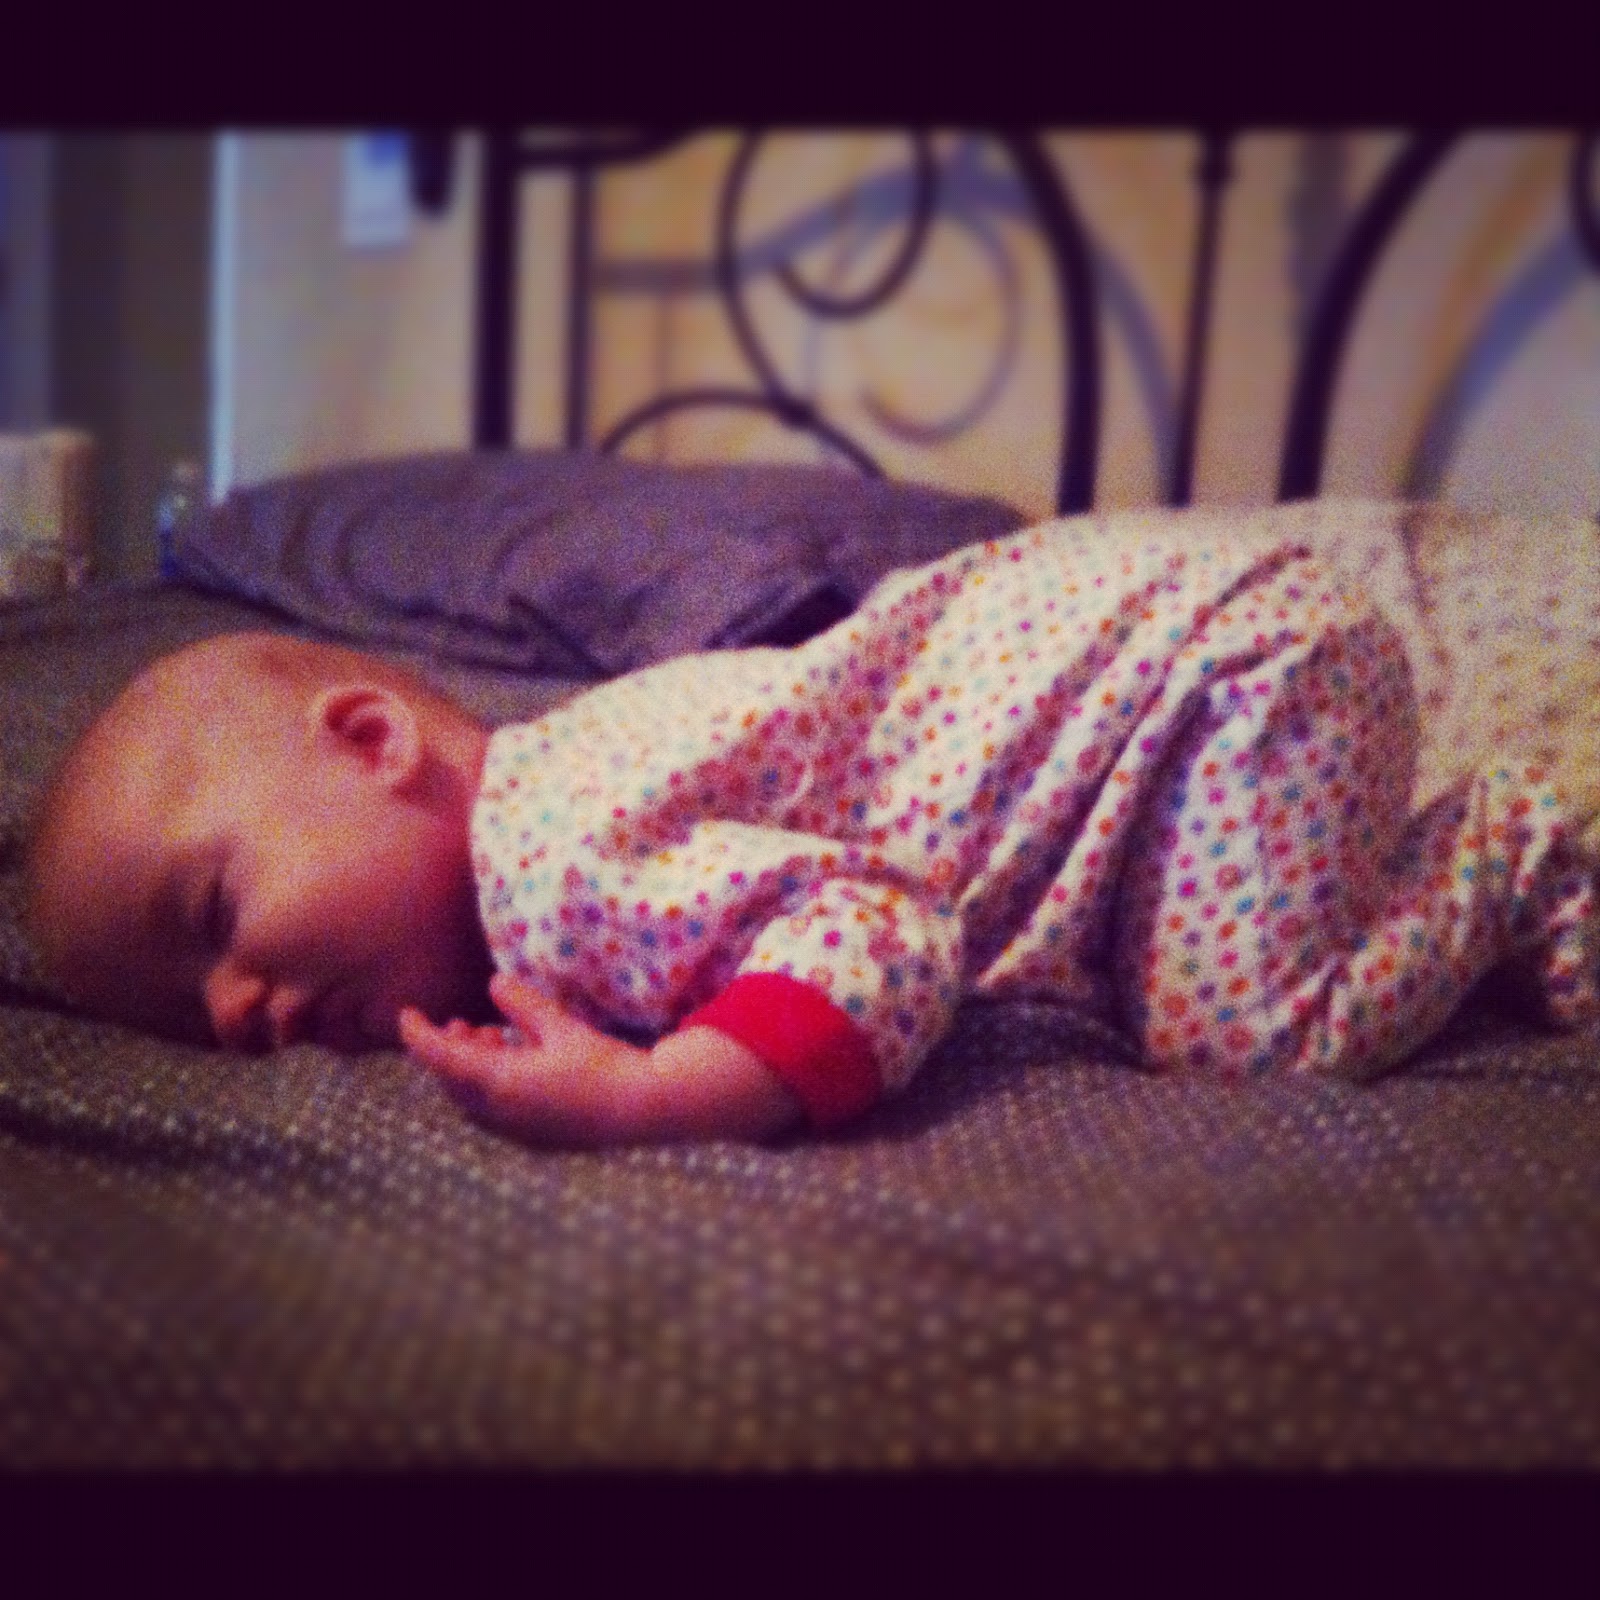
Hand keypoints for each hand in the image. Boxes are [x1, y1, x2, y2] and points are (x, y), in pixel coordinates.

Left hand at [400, 973, 802, 1144]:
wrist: (644, 1109)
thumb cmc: (604, 1064)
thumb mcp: (561, 1028)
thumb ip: (523, 1006)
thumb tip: (493, 982)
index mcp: (498, 1084)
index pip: (439, 1057)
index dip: (417, 1034)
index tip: (404, 1014)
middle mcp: (499, 1114)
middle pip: (452, 1081)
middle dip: (448, 1051)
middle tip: (458, 1022)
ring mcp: (517, 1130)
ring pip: (473, 1098)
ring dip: (472, 1068)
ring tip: (490, 1038)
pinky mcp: (536, 1136)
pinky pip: (495, 1109)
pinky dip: (492, 1084)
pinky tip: (517, 1062)